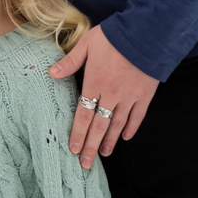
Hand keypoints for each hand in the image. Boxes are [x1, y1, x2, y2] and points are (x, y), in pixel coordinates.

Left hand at [51, 23, 157, 167]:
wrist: (146, 33)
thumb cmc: (113, 37)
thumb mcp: (86, 44)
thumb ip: (70, 61)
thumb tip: (51, 73)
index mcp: (95, 83)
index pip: (83, 114)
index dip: (78, 133)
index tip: (73, 149)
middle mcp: (112, 95)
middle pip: (99, 126)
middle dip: (91, 146)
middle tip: (85, 164)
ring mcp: (130, 97)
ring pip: (118, 124)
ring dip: (109, 140)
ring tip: (102, 154)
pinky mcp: (145, 95)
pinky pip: (138, 116)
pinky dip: (131, 128)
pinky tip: (125, 137)